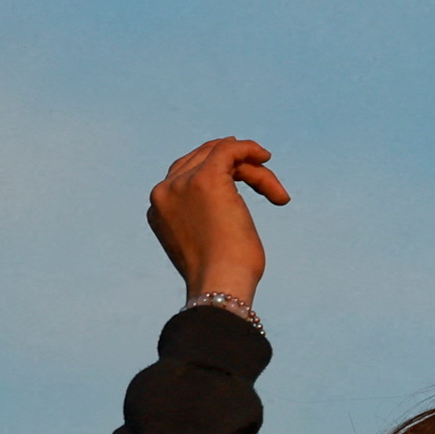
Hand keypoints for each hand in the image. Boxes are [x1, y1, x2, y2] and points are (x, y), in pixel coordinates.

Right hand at [148, 138, 291, 308]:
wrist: (220, 284)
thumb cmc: (222, 276)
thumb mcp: (206, 245)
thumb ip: (205, 221)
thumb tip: (227, 210)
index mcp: (158, 209)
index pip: (185, 176)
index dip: (219, 173)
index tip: (247, 180)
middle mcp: (164, 192)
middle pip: (202, 161)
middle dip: (237, 169)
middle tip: (266, 185)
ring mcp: (182, 183)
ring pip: (220, 156)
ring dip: (253, 172)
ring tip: (276, 194)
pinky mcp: (206, 178)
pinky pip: (228, 149)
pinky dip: (248, 148)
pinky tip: (265, 157)